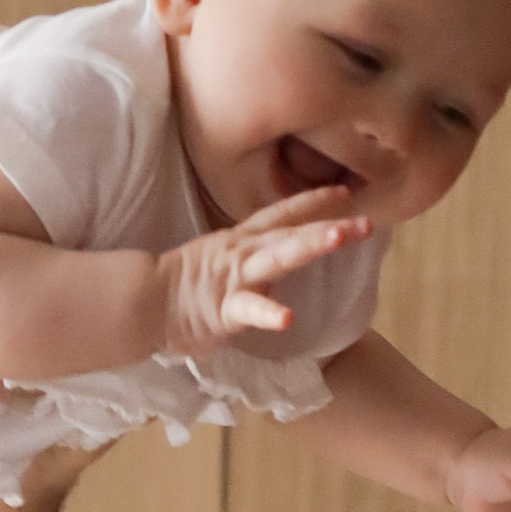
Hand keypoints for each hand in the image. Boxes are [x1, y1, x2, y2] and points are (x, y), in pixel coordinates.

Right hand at [155, 186, 371, 357]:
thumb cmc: (186, 285)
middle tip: (365, 223)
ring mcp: (234, 278)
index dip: (314, 202)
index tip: (345, 193)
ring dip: (309, 245)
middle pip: (291, 233)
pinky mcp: (222, 309)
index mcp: (244, 239)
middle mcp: (243, 251)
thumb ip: (255, 256)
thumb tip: (280, 257)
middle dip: (328, 226)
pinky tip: (288, 318)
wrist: (144, 301)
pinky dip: (268, 313)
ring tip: (339, 237)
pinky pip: (248, 310)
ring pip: (277, 258)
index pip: (283, 214)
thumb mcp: (224, 259)